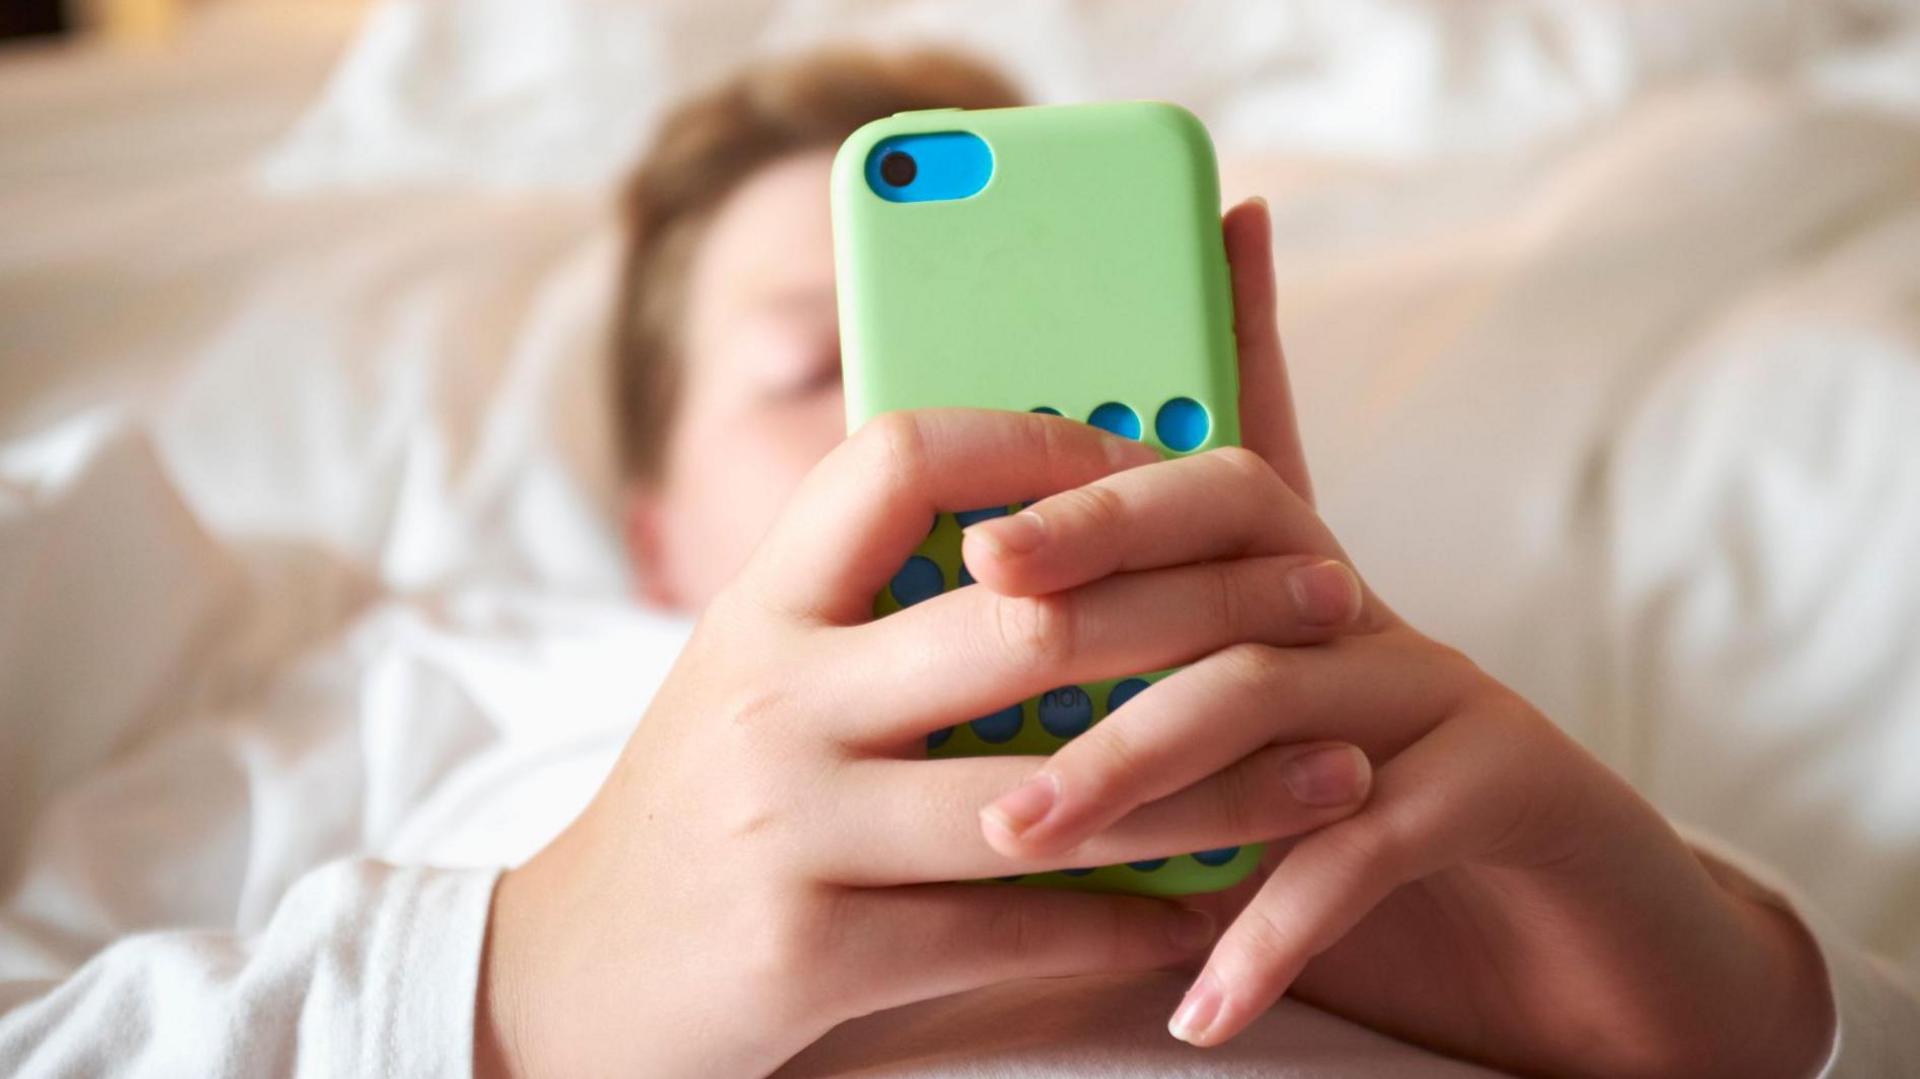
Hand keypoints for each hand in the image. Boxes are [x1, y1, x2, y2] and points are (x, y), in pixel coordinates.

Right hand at [475, 404, 1378, 1077]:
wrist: (565, 978)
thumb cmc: (700, 806)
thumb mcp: (755, 674)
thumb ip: (871, 608)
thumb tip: (1055, 535)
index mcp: (761, 605)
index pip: (901, 460)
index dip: (1042, 442)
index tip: (1162, 461)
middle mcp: (771, 696)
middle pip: (1026, 622)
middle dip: (1205, 605)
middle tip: (1327, 598)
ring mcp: (790, 826)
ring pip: (1053, 793)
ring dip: (1220, 785)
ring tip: (1332, 770)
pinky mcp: (812, 950)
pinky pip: (1013, 932)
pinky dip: (1131, 921)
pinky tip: (1210, 908)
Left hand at [962, 199, 1835, 1077]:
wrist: (1591, 970)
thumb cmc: (1385, 880)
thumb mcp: (1254, 802)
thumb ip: (1155, 764)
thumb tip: (984, 777)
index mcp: (1304, 608)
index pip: (1200, 502)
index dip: (1096, 502)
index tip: (979, 545)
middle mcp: (1373, 627)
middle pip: (1232, 555)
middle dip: (1097, 588)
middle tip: (983, 638)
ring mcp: (1446, 697)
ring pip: (1272, 690)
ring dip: (1134, 766)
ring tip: (1022, 837)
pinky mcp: (1518, 788)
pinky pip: (1373, 841)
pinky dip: (1276, 927)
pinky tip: (1199, 1006)